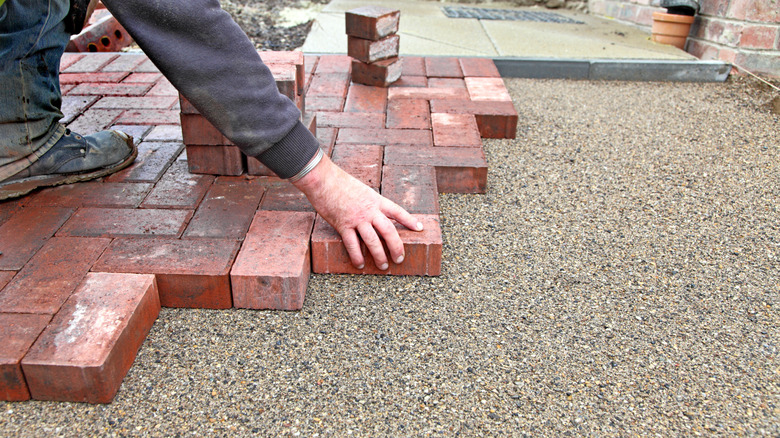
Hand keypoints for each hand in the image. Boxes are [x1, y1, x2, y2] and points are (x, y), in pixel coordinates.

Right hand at [292, 153, 422, 269]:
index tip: (420, 228)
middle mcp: (369, 210)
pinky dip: (357, 256)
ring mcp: (357, 219)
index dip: (410, 220)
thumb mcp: (362, 190)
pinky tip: (361, 264)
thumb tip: (375, 214)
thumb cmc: (339, 182)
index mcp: (376, 199)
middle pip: (389, 231)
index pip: (398, 211)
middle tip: (400, 259)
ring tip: (383, 266)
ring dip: (379, 256)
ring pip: (373, 241)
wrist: (322, 179)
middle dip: (397, 247)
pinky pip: (352, 245)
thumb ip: (370, 203)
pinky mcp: (343, 225)